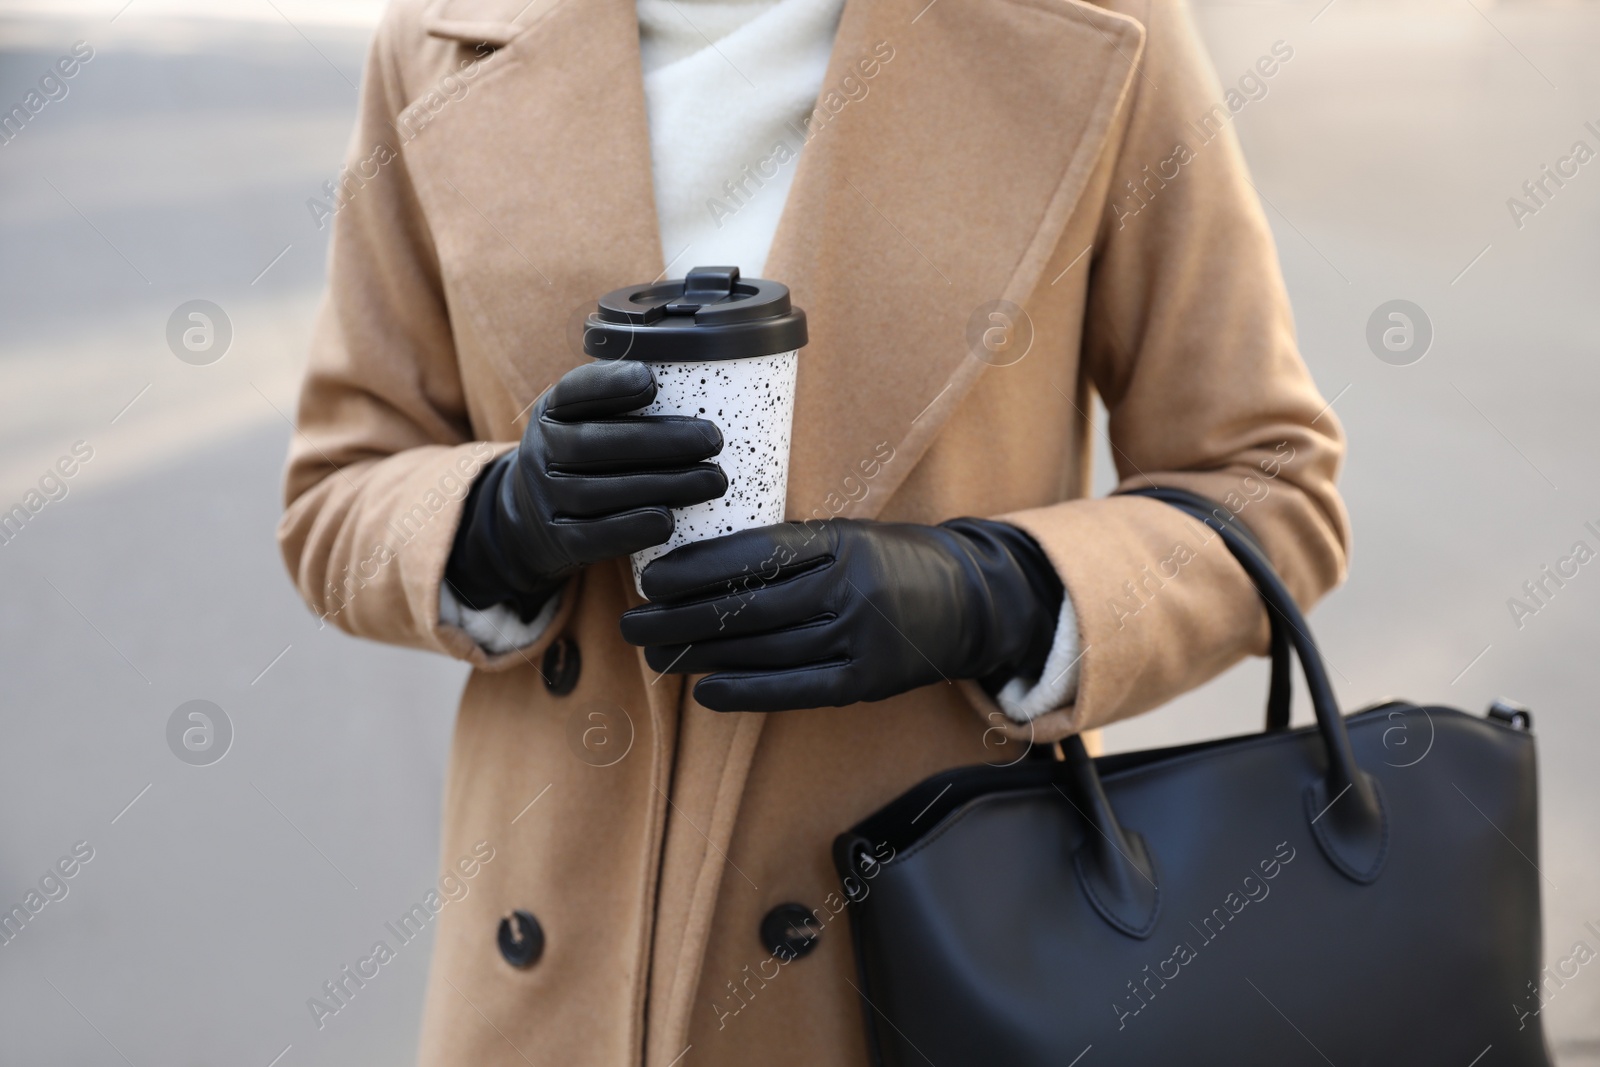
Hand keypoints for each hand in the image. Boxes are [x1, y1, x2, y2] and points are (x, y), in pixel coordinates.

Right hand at [446, 360, 726, 615]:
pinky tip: (669, 520)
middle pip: (591, 445)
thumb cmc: (587, 457)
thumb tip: (702, 378)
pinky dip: (633, 529)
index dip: (610, 386)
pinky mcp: (559, 540)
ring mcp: (546, 498)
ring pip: (597, 492)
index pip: (575, 392)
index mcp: (553, 411)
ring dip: (661, 485)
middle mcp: (542, 452)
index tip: (652, 381)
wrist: (537, 519)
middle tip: (713, 440)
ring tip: (712, 480)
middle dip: (658, 441)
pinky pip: (594, 536)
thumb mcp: (588, 418)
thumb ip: (625, 401)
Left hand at [618, 518, 1062, 711]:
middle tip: (633, 622)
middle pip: (747, 605)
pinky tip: (706, 691)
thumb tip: (703, 565)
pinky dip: (745, 692)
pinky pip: (795, 689)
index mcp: (838, 543)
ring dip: (701, 655)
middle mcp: (847, 589)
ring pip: (763, 649)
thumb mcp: (845, 536)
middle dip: (680, 616)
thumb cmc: (890, 562)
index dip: (695, 568)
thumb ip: (788, 549)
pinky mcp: (864, 681)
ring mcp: (857, 638)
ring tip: (656, 655)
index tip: (651, 577)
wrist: (969, 601)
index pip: (753, 554)